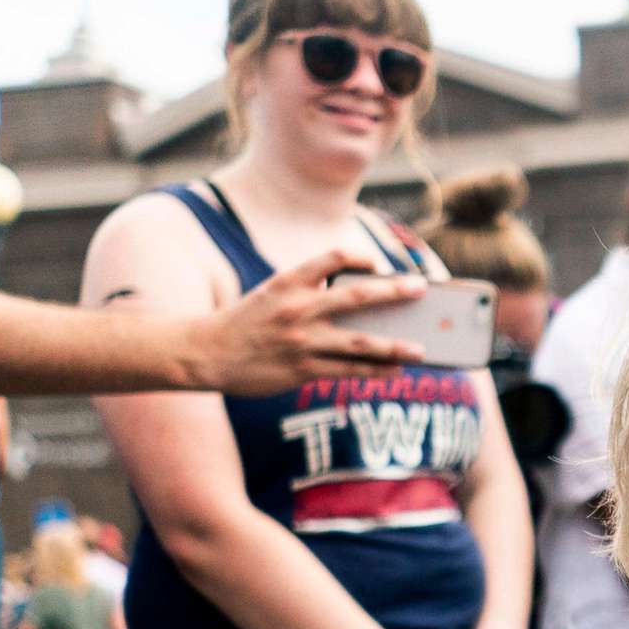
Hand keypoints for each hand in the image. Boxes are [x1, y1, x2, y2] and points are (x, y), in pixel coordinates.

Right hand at [182, 250, 428, 396]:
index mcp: (288, 282)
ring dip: (395, 346)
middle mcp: (298, 308)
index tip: (379, 264)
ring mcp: (302, 341)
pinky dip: (375, 371)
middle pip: (356, 296)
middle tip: (421, 288)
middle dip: (394, 292)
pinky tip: (396, 370)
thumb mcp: (271, 294)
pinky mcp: (302, 369)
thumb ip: (308, 291)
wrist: (206, 353)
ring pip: (360, 342)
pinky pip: (348, 371)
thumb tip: (357, 299)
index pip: (333, 257)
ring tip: (422, 349)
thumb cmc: (246, 322)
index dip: (361, 257)